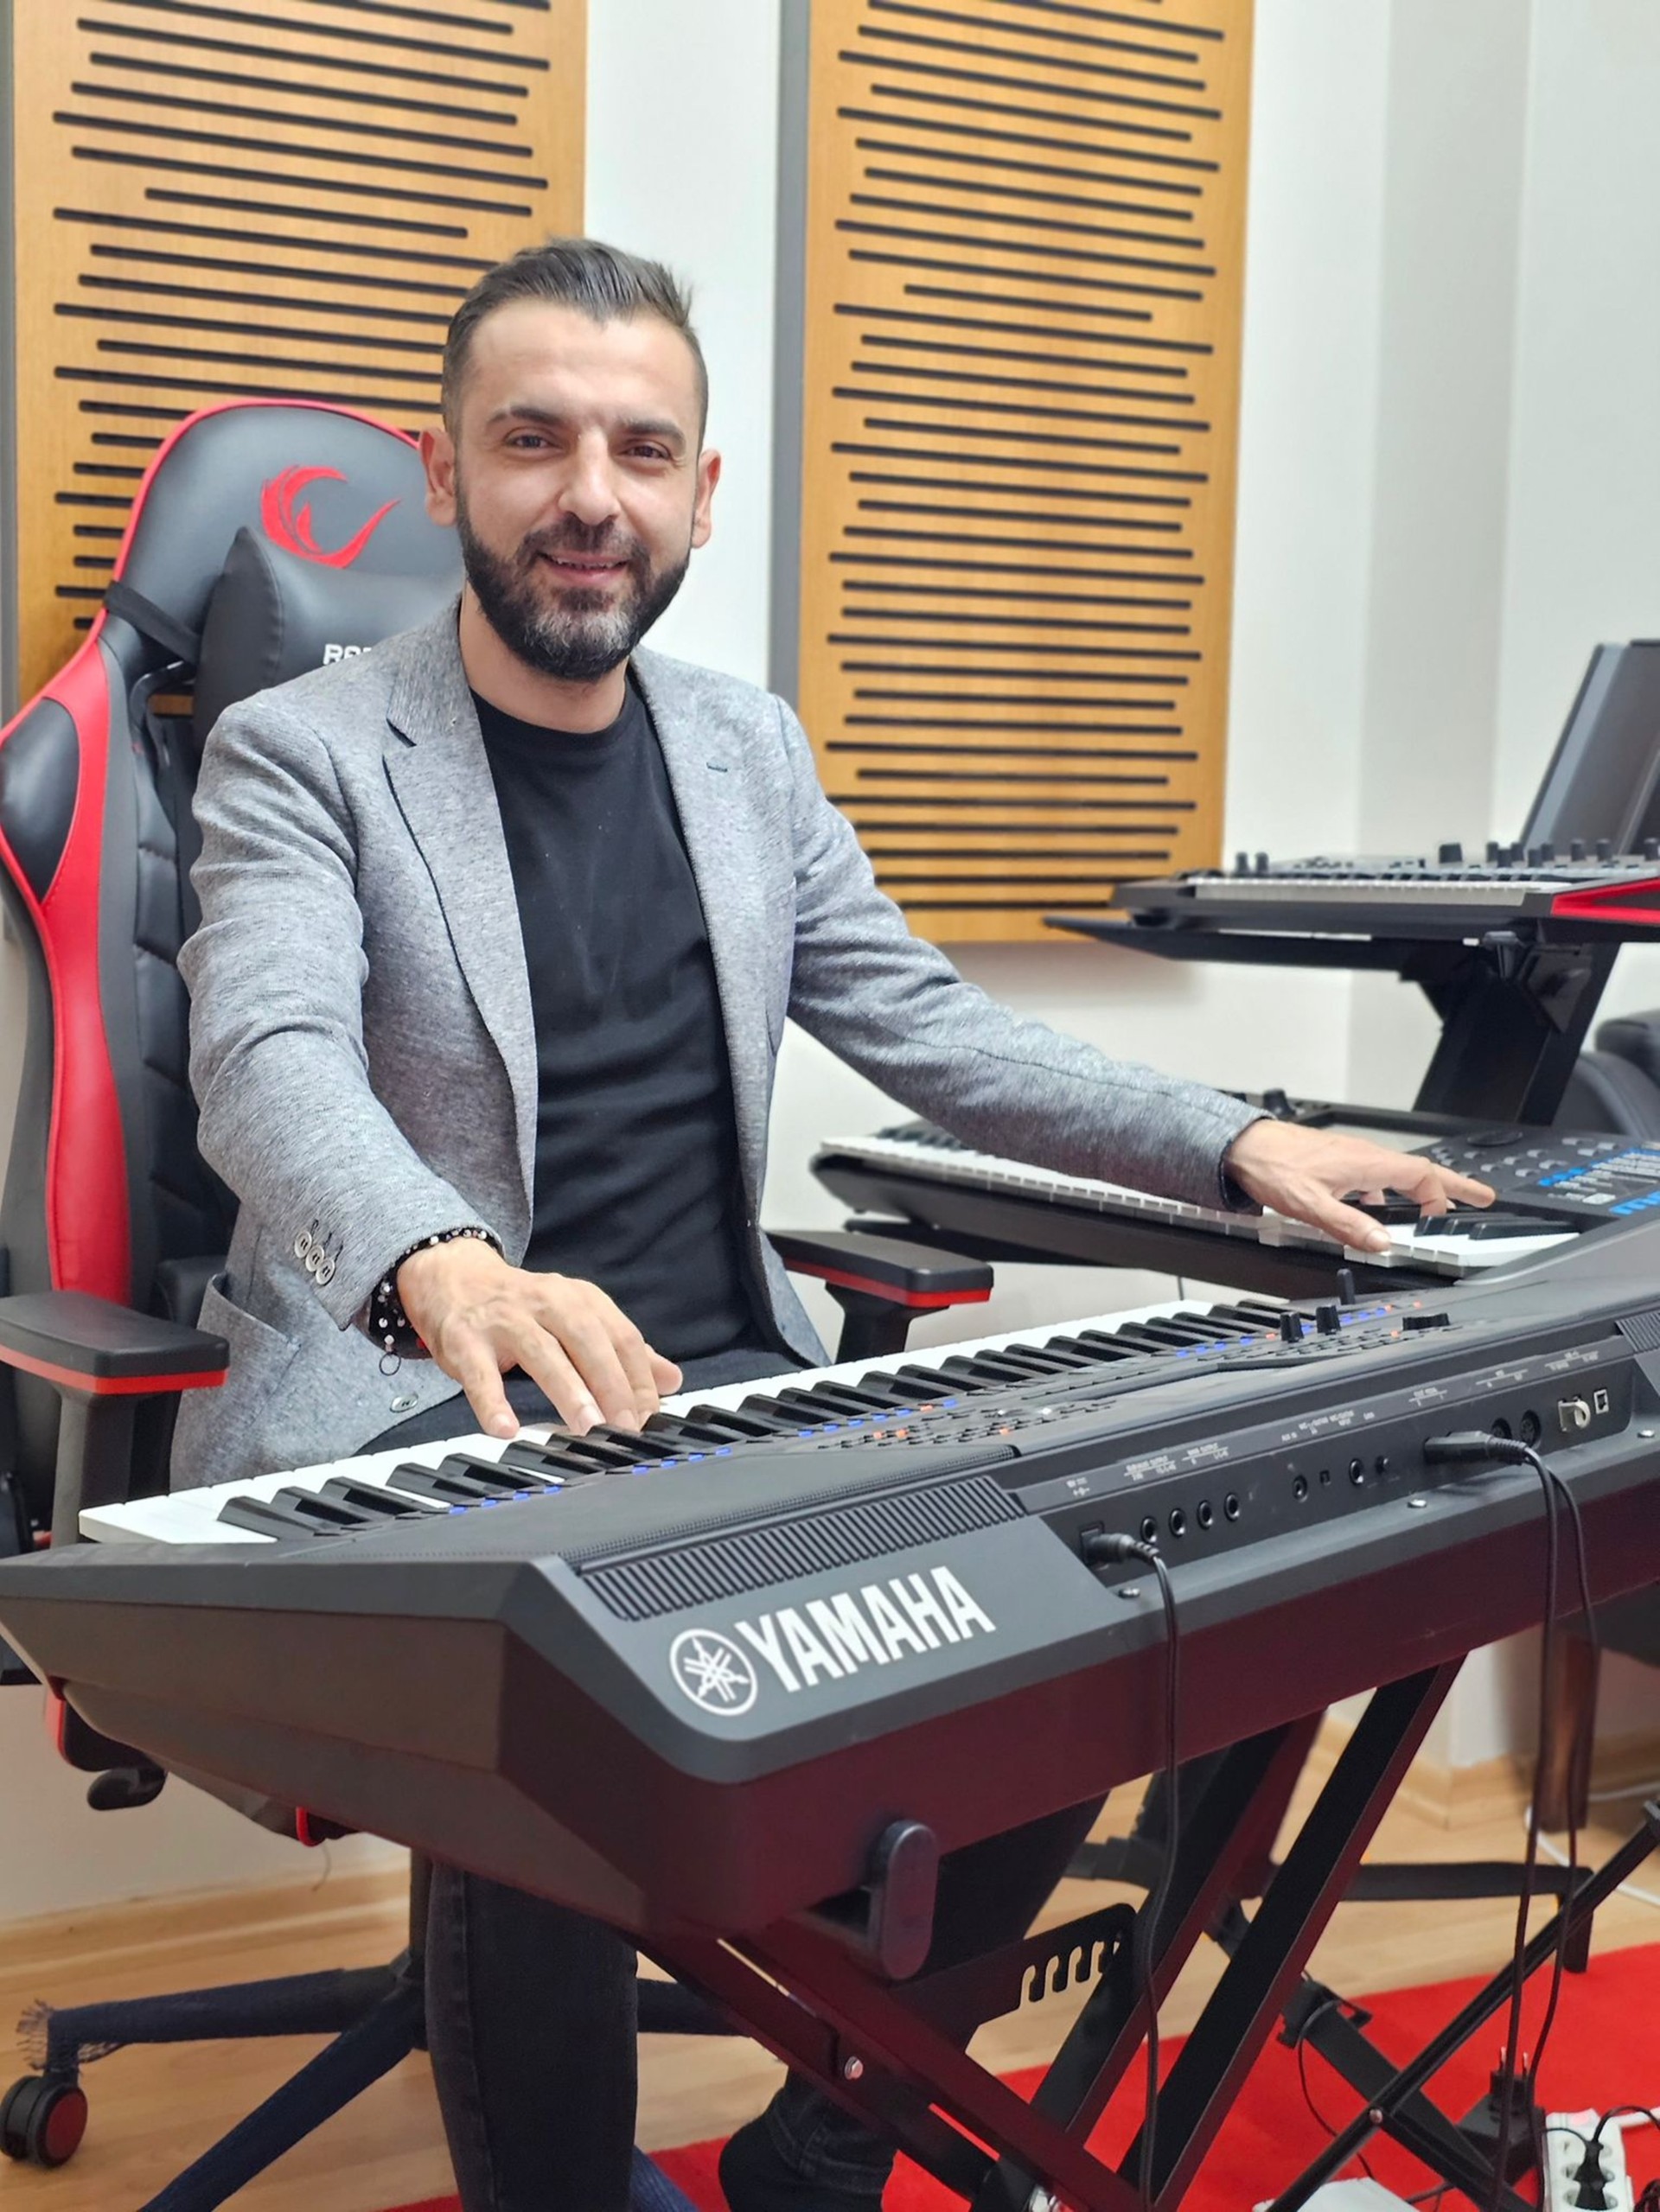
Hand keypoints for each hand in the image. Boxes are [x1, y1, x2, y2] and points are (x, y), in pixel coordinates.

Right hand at [396, 1238, 680, 1439]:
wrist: (453, 1277)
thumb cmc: (522, 1308)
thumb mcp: (576, 1317)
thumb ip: (622, 1349)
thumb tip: (671, 1380)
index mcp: (579, 1299)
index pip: (621, 1336)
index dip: (639, 1377)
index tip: (650, 1415)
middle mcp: (546, 1302)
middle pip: (587, 1340)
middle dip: (611, 1383)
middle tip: (626, 1425)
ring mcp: (504, 1320)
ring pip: (542, 1353)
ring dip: (567, 1390)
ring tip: (587, 1425)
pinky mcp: (465, 1340)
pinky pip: (479, 1374)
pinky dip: (492, 1403)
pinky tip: (506, 1429)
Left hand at [1222, 1121, 1494, 1253]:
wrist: (1244, 1146)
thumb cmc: (1274, 1167)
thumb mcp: (1312, 1206)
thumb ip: (1350, 1226)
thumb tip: (1384, 1243)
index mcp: (1367, 1163)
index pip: (1422, 1176)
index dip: (1442, 1197)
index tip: (1452, 1215)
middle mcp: (1364, 1155)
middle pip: (1420, 1170)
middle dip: (1453, 1185)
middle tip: (1481, 1196)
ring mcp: (1351, 1156)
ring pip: (1396, 1173)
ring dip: (1419, 1190)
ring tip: (1430, 1209)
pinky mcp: (1337, 1160)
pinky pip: (1373, 1175)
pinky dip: (1386, 1191)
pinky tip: (1372, 1209)